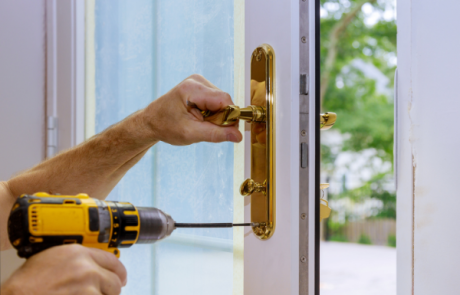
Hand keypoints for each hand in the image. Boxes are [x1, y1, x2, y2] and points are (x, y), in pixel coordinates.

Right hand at [1, 245, 126, 294]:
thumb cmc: (26, 284)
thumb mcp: (50, 259)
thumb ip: (73, 260)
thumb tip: (88, 265)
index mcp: (78, 254)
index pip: (111, 260)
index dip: (118, 271)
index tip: (120, 277)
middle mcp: (87, 268)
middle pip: (114, 281)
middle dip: (111, 290)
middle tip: (104, 294)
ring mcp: (88, 288)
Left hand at [142, 74, 242, 144]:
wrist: (151, 122)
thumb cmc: (166, 127)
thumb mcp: (191, 134)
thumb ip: (216, 134)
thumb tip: (238, 136)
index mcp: (192, 89)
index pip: (224, 100)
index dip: (228, 117)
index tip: (223, 131)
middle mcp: (197, 81)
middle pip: (224, 100)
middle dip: (221, 117)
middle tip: (204, 128)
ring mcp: (199, 82)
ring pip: (222, 101)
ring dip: (216, 116)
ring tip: (199, 122)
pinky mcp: (200, 87)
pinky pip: (216, 101)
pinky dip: (212, 112)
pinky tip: (200, 117)